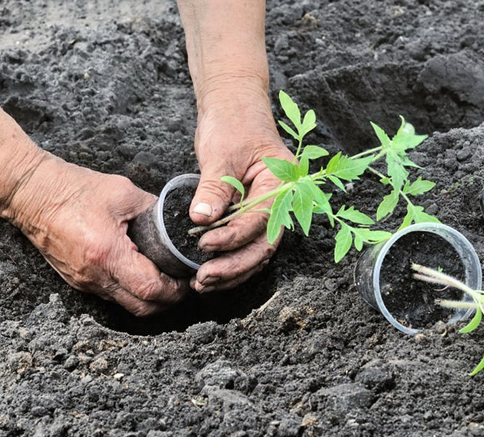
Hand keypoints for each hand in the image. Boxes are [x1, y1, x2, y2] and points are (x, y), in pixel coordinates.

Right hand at [7, 154, 188, 315]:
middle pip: (142, 307)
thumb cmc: (73, 189)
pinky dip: (131, 291)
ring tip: (166, 279)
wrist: (32, 193)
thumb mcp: (123, 192)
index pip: (150, 289)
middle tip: (182, 284)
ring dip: (150, 299)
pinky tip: (141, 274)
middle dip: (168, 301)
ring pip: (126, 305)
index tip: (187, 278)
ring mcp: (84, 282)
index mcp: (107, 253)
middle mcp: (94, 275)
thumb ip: (154, 209)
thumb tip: (176, 220)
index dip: (175, 289)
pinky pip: (111, 295)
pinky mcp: (78, 281)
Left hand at [188, 82, 292, 292]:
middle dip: (234, 266)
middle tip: (204, 279)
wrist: (234, 106)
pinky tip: (210, 272)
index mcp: (281, 183)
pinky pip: (246, 244)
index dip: (233, 236)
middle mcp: (280, 201)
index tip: (205, 245)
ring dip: (232, 271)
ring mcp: (267, 210)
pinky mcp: (252, 214)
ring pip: (256, 251)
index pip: (260, 219)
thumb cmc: (233, 121)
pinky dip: (230, 260)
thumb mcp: (221, 152)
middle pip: (263, 245)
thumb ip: (214, 188)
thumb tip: (201, 219)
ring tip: (202, 283)